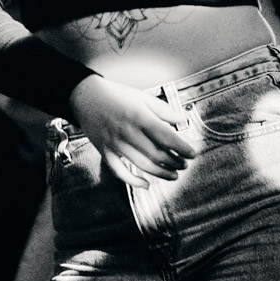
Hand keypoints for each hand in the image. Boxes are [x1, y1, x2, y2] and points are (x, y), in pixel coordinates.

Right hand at [68, 74, 195, 187]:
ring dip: (161, 173)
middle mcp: (127, 132)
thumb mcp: (142, 97)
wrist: (86, 98)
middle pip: (157, 154)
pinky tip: (146, 184)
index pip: (166, 137)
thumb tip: (182, 119)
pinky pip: (120, 172)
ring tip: (174, 174)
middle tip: (185, 164)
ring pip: (142, 165)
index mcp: (139, 116)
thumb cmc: (117, 96)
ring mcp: (115, 144)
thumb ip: (163, 110)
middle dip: (175, 162)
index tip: (193, 153)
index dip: (182, 147)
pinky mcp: (104, 152)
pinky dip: (133, 181)